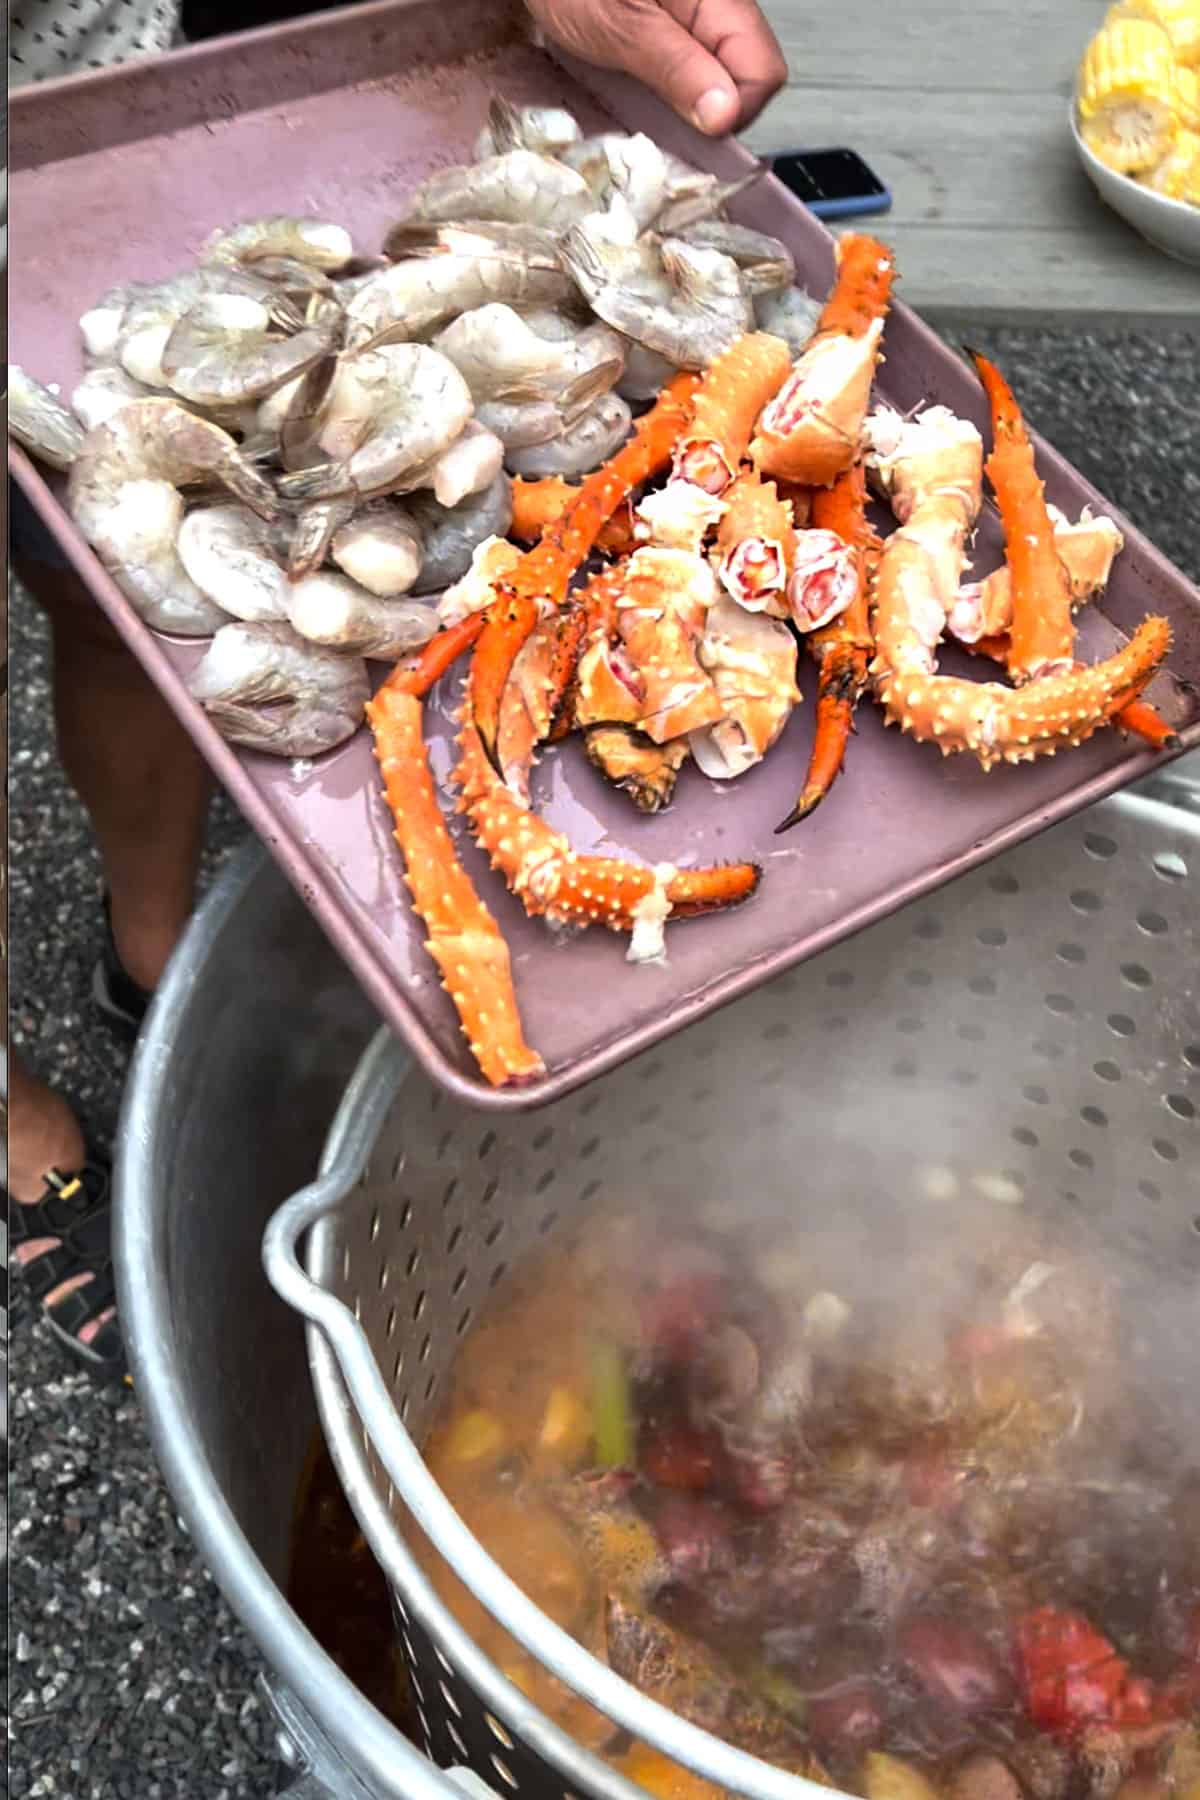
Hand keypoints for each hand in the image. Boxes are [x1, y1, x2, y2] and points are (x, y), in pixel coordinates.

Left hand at [525, 0, 786, 136]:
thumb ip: (676, 68)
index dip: (731, 112)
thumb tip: (725, 116)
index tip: (688, 127)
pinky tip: (643, 75)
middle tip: (658, 104)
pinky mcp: (682, 23)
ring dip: (692, 96)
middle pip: (750, 74)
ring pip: (724, 74)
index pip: (764, 72)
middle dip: (711, 105)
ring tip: (644, 85)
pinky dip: (677, 82)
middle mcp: (722, 2)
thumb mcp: (619, 28)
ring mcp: (704, 13)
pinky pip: (699, 64)